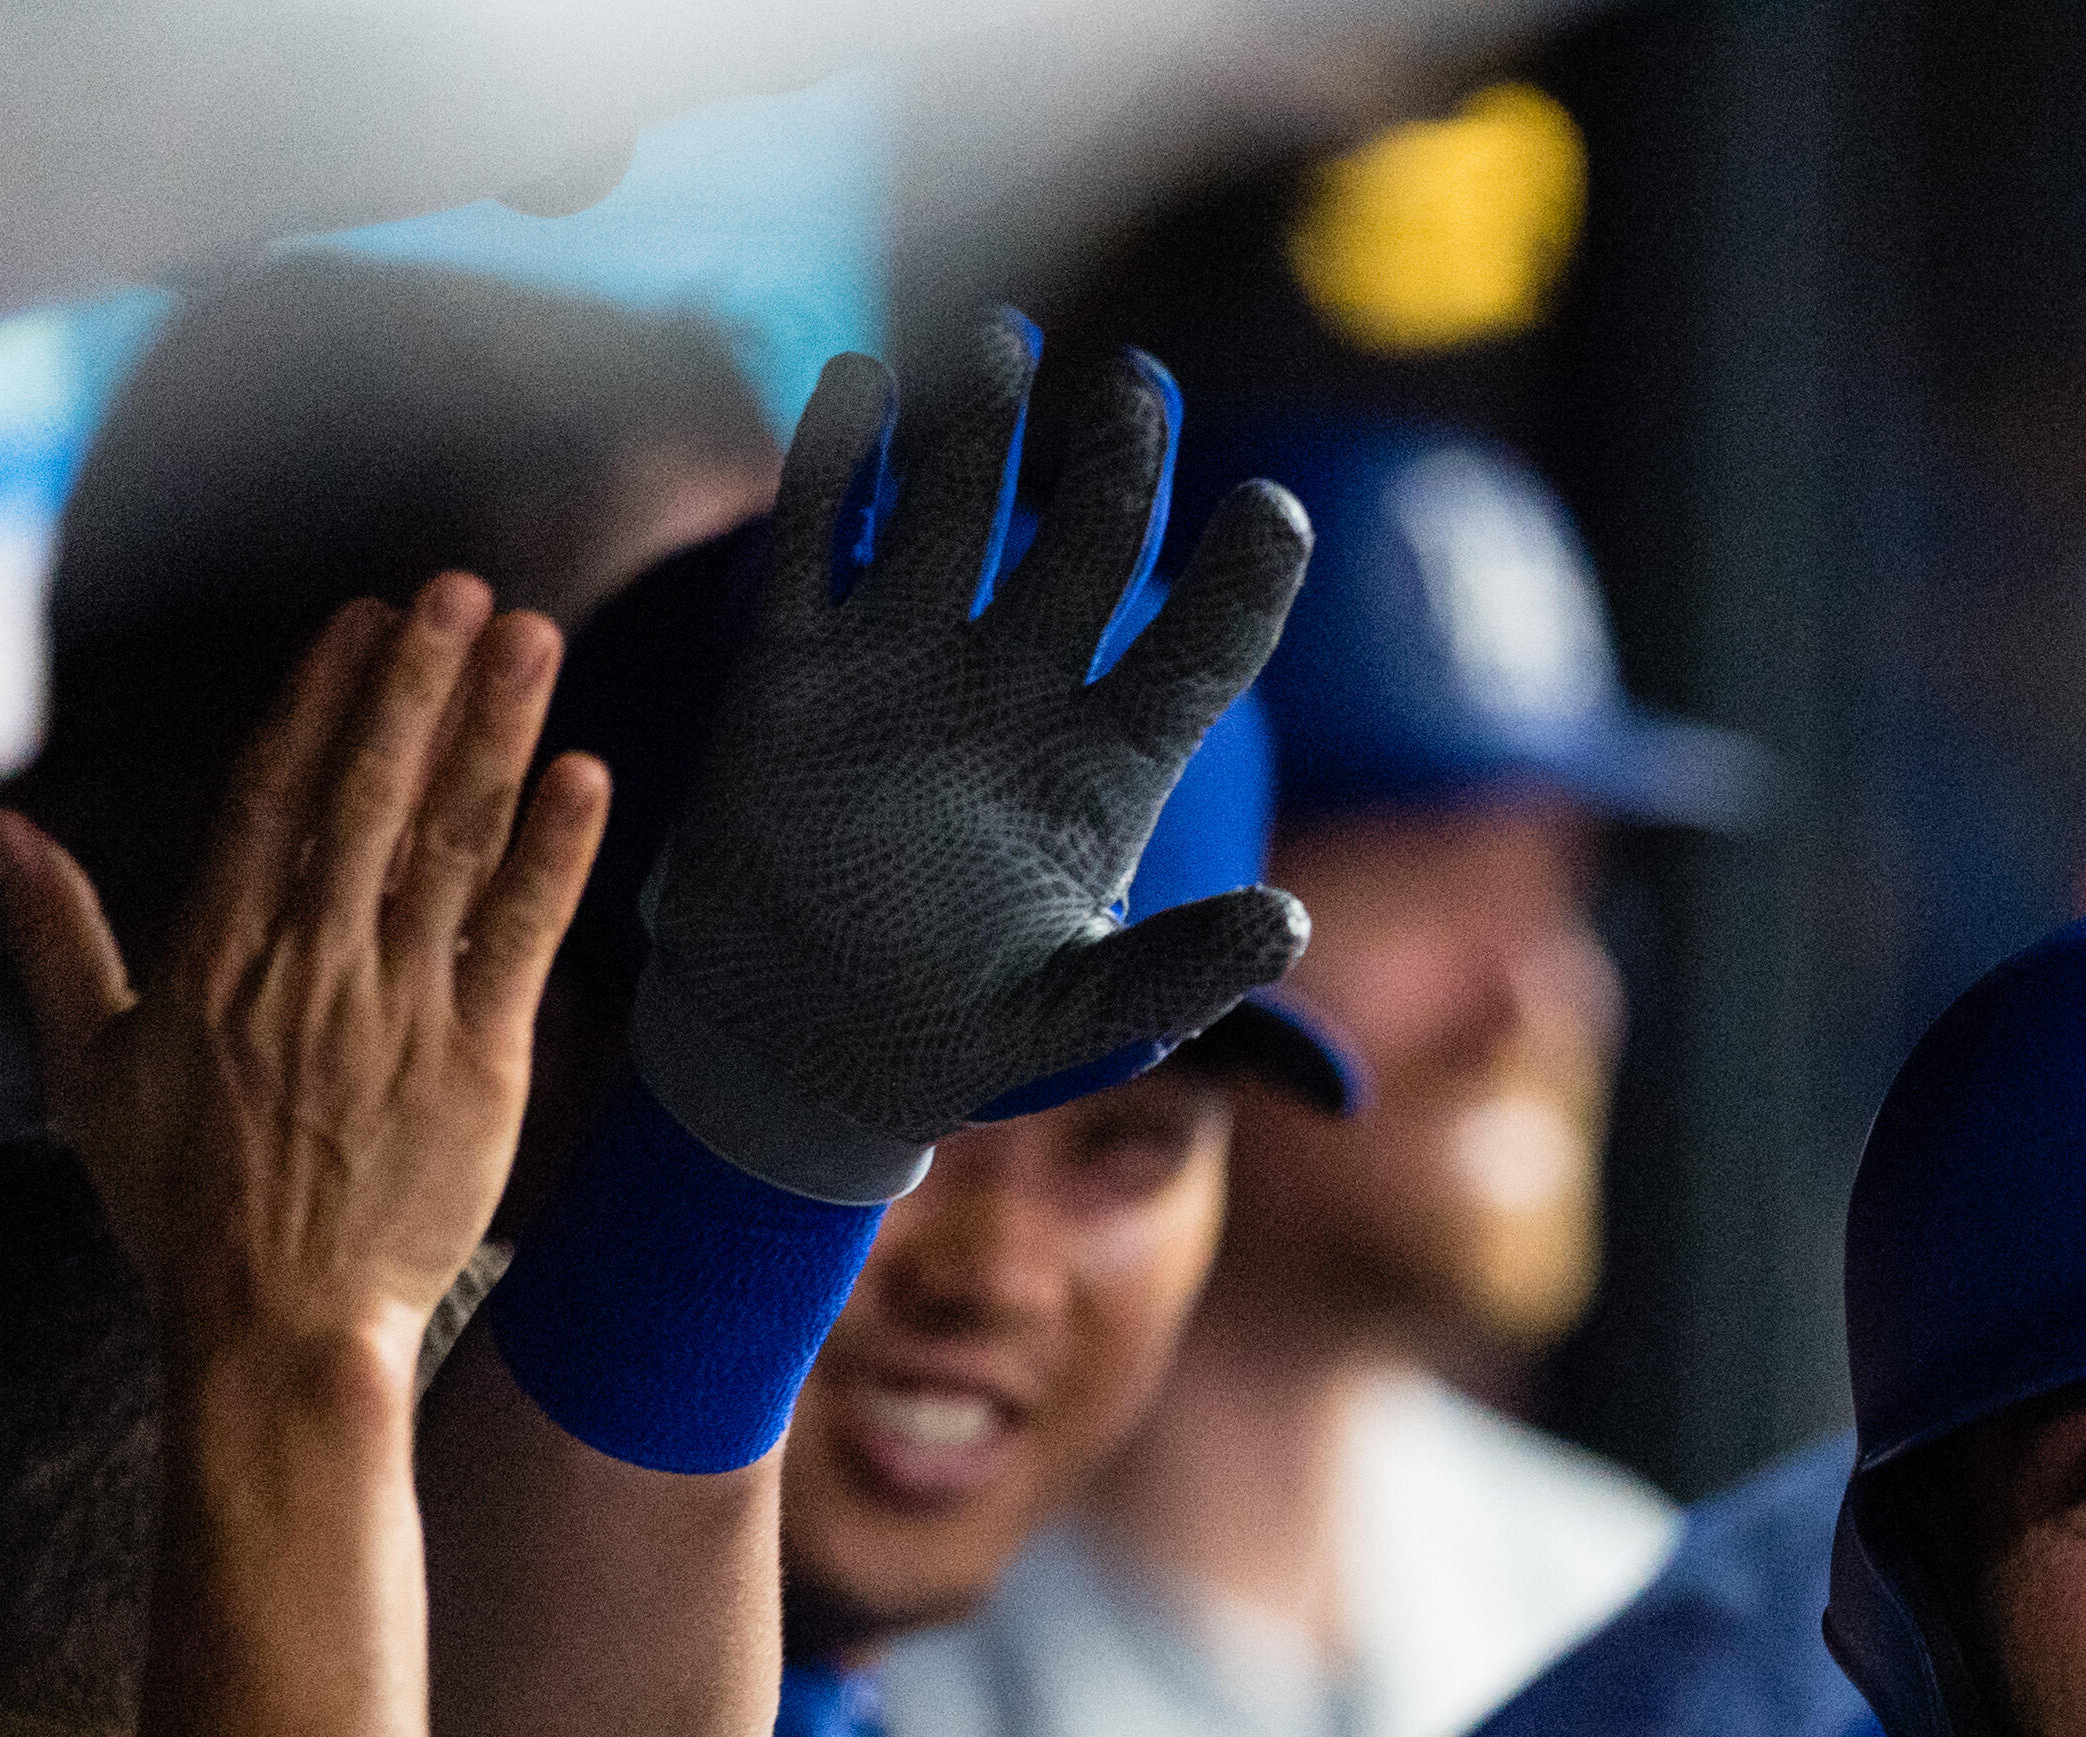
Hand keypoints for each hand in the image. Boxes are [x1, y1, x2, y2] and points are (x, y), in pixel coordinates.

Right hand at [0, 577, 605, 1361]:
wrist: (279, 1324)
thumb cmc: (180, 1205)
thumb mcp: (86, 1066)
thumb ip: (51, 935)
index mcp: (218, 952)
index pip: (279, 791)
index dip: (327, 696)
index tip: (367, 619)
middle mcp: (312, 960)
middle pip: (373, 792)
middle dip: (420, 683)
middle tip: (465, 590)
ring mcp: (399, 1008)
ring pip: (453, 844)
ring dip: (498, 736)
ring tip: (533, 643)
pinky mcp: (480, 1064)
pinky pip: (522, 937)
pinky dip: (556, 854)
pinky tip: (588, 776)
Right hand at [627, 320, 1311, 1203]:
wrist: (802, 1046)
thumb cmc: (957, 1037)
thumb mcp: (1080, 1021)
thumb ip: (1178, 975)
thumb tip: (1289, 925)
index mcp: (1106, 764)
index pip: (1201, 649)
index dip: (1242, 580)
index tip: (1272, 511)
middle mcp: (1019, 691)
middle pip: (1089, 546)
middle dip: (1117, 461)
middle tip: (1138, 386)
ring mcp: (908, 667)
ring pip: (957, 513)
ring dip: (980, 426)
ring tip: (1006, 340)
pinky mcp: (797, 668)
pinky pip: (819, 542)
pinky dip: (834, 464)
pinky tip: (861, 388)